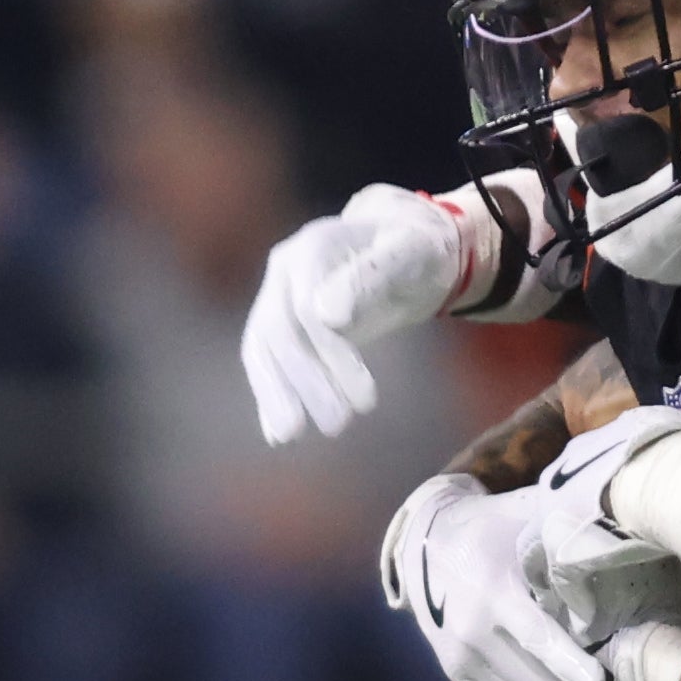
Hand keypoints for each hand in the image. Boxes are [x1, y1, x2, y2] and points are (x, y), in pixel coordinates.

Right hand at [242, 185, 478, 442]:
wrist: (402, 244)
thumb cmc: (416, 249)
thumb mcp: (411, 254)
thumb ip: (372, 276)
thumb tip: (327, 313)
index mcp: (313, 247)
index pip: (309, 308)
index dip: (332, 354)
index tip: (367, 400)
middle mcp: (285, 270)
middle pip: (280, 330)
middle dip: (306, 382)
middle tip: (339, 426)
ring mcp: (278, 295)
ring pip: (264, 347)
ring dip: (277, 394)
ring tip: (294, 437)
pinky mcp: (282, 321)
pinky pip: (266, 359)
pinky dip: (269, 395)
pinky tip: (278, 435)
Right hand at [379, 474, 626, 680]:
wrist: (425, 543)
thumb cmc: (493, 527)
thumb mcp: (526, 518)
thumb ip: (568, 538)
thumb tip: (629, 544)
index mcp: (492, 592)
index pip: (535, 635)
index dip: (567, 662)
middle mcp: (472, 634)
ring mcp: (460, 661)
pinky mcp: (456, 677)